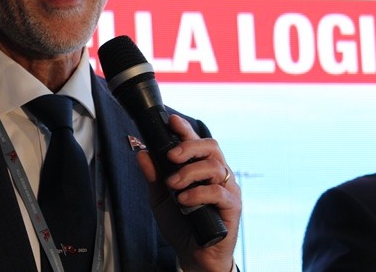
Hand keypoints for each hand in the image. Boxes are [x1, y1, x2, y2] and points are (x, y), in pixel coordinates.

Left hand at [136, 115, 240, 271]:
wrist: (194, 254)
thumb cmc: (181, 224)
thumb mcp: (160, 198)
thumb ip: (153, 177)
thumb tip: (143, 154)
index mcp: (200, 168)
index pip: (196, 142)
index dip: (185, 129)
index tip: (171, 121)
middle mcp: (217, 174)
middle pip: (211, 146)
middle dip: (189, 146)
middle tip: (171, 156)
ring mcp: (227, 189)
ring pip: (215, 167)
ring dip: (189, 173)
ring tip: (173, 185)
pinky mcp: (232, 207)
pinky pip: (219, 192)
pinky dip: (198, 193)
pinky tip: (184, 200)